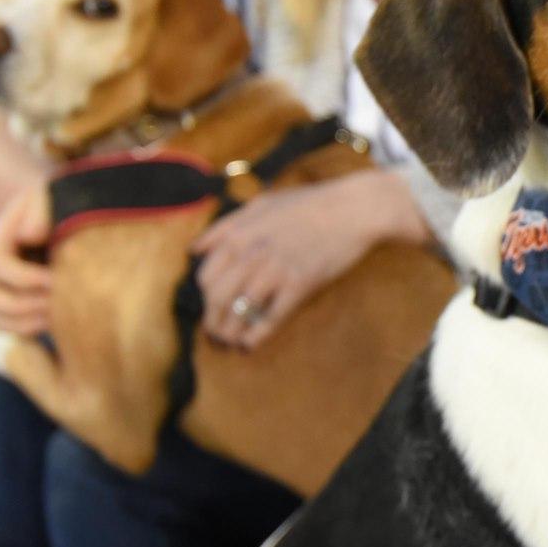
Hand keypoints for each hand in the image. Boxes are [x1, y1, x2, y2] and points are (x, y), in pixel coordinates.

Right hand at [0, 181, 52, 334]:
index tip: (59, 279)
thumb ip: (41, 210)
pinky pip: (5, 332)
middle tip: (63, 304)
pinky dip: (30, 333)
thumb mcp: (49, 199)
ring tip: (62, 316)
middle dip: (27, 304)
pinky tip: (58, 325)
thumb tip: (29, 235)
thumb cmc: (55, 213)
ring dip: (29, 323)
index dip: (27, 277)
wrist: (53, 229)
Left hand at [194, 170, 427, 349]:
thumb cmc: (309, 203)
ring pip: (241, 311)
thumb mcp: (261, 204)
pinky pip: (270, 317)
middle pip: (218, 298)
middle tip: (216, 332)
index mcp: (239, 235)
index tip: (213, 305)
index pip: (206, 276)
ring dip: (231, 332)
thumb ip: (226, 226)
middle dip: (213, 320)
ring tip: (231, 341)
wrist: (352, 209)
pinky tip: (251, 343)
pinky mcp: (300, 285)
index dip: (206, 296)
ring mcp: (276, 270)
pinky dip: (257, 335)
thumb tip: (195, 249)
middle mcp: (251, 254)